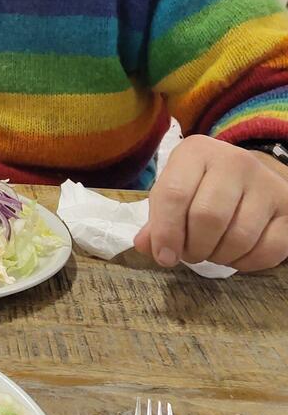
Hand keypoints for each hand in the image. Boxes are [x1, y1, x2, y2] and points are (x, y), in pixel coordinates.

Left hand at [134, 134, 287, 270]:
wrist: (249, 177)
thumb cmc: (201, 186)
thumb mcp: (174, 192)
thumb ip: (157, 220)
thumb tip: (145, 246)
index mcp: (197, 151)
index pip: (174, 194)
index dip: (165, 233)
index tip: (164, 257)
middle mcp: (235, 161)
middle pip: (208, 218)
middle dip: (194, 247)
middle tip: (190, 253)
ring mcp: (266, 183)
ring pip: (239, 237)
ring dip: (219, 257)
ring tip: (211, 251)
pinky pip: (268, 250)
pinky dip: (246, 263)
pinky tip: (236, 254)